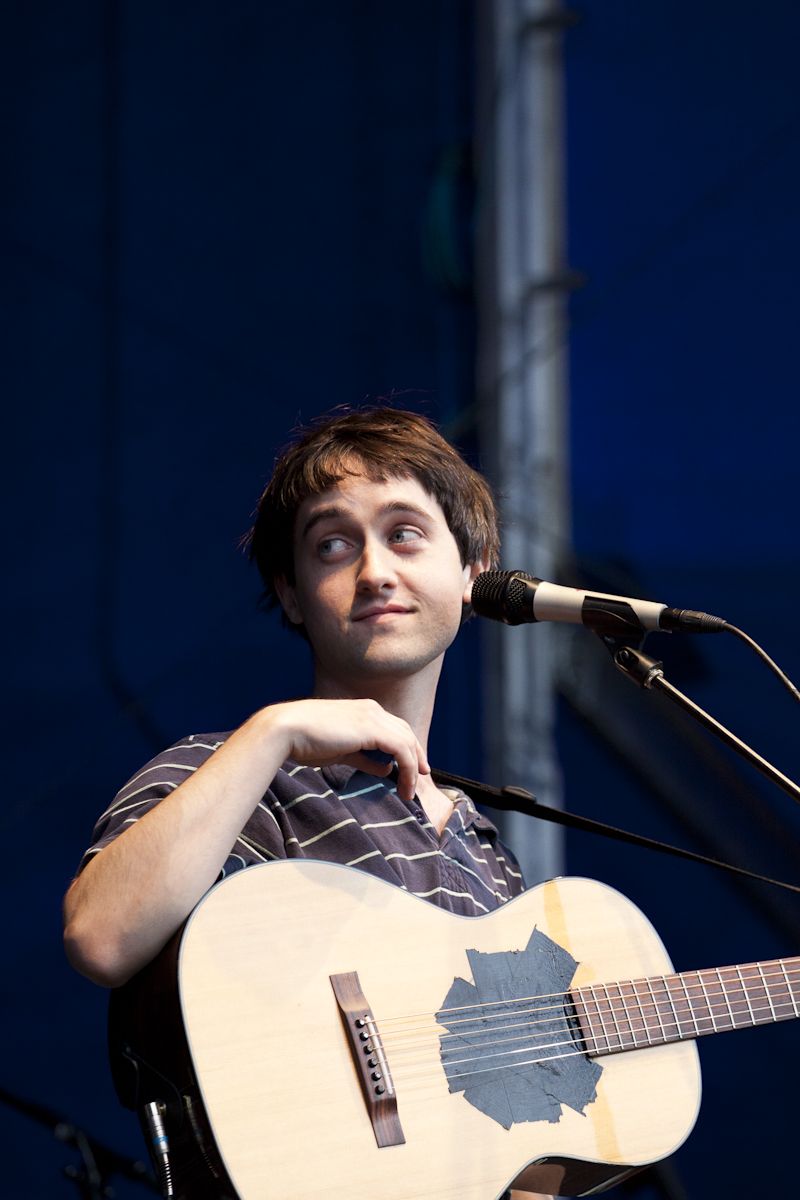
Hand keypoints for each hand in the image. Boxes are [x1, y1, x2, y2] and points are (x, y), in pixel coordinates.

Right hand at [265, 698, 429, 801]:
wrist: (287, 730)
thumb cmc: (307, 741)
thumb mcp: (342, 752)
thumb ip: (365, 758)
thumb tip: (385, 768)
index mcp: (364, 711)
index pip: (395, 728)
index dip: (407, 748)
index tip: (412, 769)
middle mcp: (372, 709)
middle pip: (406, 732)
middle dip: (417, 756)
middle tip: (421, 777)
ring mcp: (373, 717)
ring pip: (407, 741)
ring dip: (413, 767)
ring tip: (410, 790)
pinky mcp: (372, 729)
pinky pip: (401, 749)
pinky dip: (407, 768)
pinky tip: (404, 785)